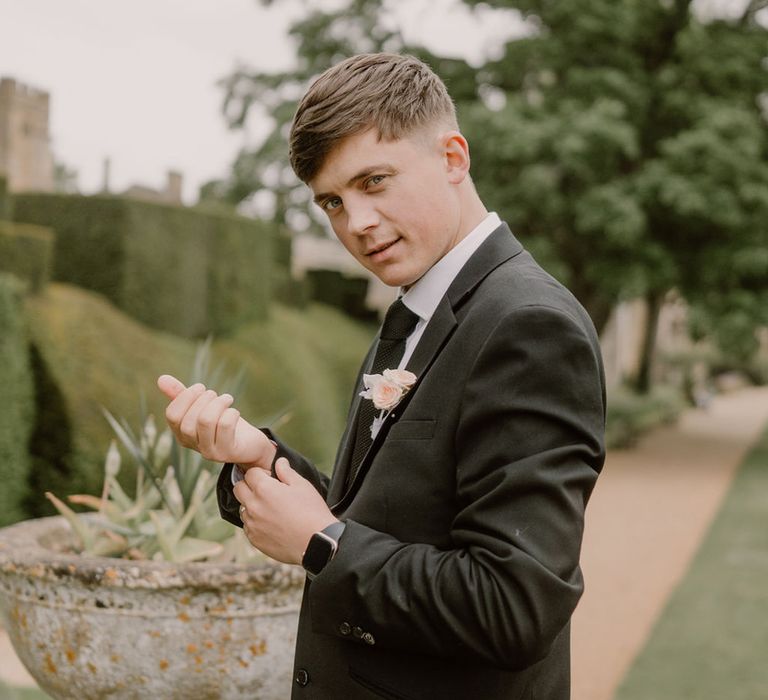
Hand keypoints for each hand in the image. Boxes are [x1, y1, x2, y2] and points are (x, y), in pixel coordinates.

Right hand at [157, 374, 274, 471]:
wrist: (250, 444)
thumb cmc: (222, 422)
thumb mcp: (202, 407)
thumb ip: (182, 395)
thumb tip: (161, 378)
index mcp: (181, 434)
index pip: (172, 415)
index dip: (185, 397)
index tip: (200, 388)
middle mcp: (192, 445)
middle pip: (189, 420)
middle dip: (204, 399)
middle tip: (215, 395)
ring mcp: (209, 452)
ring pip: (205, 421)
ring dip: (218, 403)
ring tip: (227, 399)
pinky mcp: (227, 452)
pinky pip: (225, 426)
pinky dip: (231, 413)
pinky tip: (234, 412)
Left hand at [235, 457, 337, 564]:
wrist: (317, 543)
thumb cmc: (312, 513)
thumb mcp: (302, 485)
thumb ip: (286, 471)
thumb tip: (279, 462)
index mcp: (264, 489)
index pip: (250, 473)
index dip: (261, 473)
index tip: (271, 478)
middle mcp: (253, 505)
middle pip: (239, 488)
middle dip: (249, 485)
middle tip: (266, 491)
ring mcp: (252, 524)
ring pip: (242, 507)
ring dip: (251, 505)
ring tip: (271, 509)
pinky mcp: (254, 539)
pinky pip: (247, 526)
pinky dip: (255, 522)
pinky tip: (271, 523)